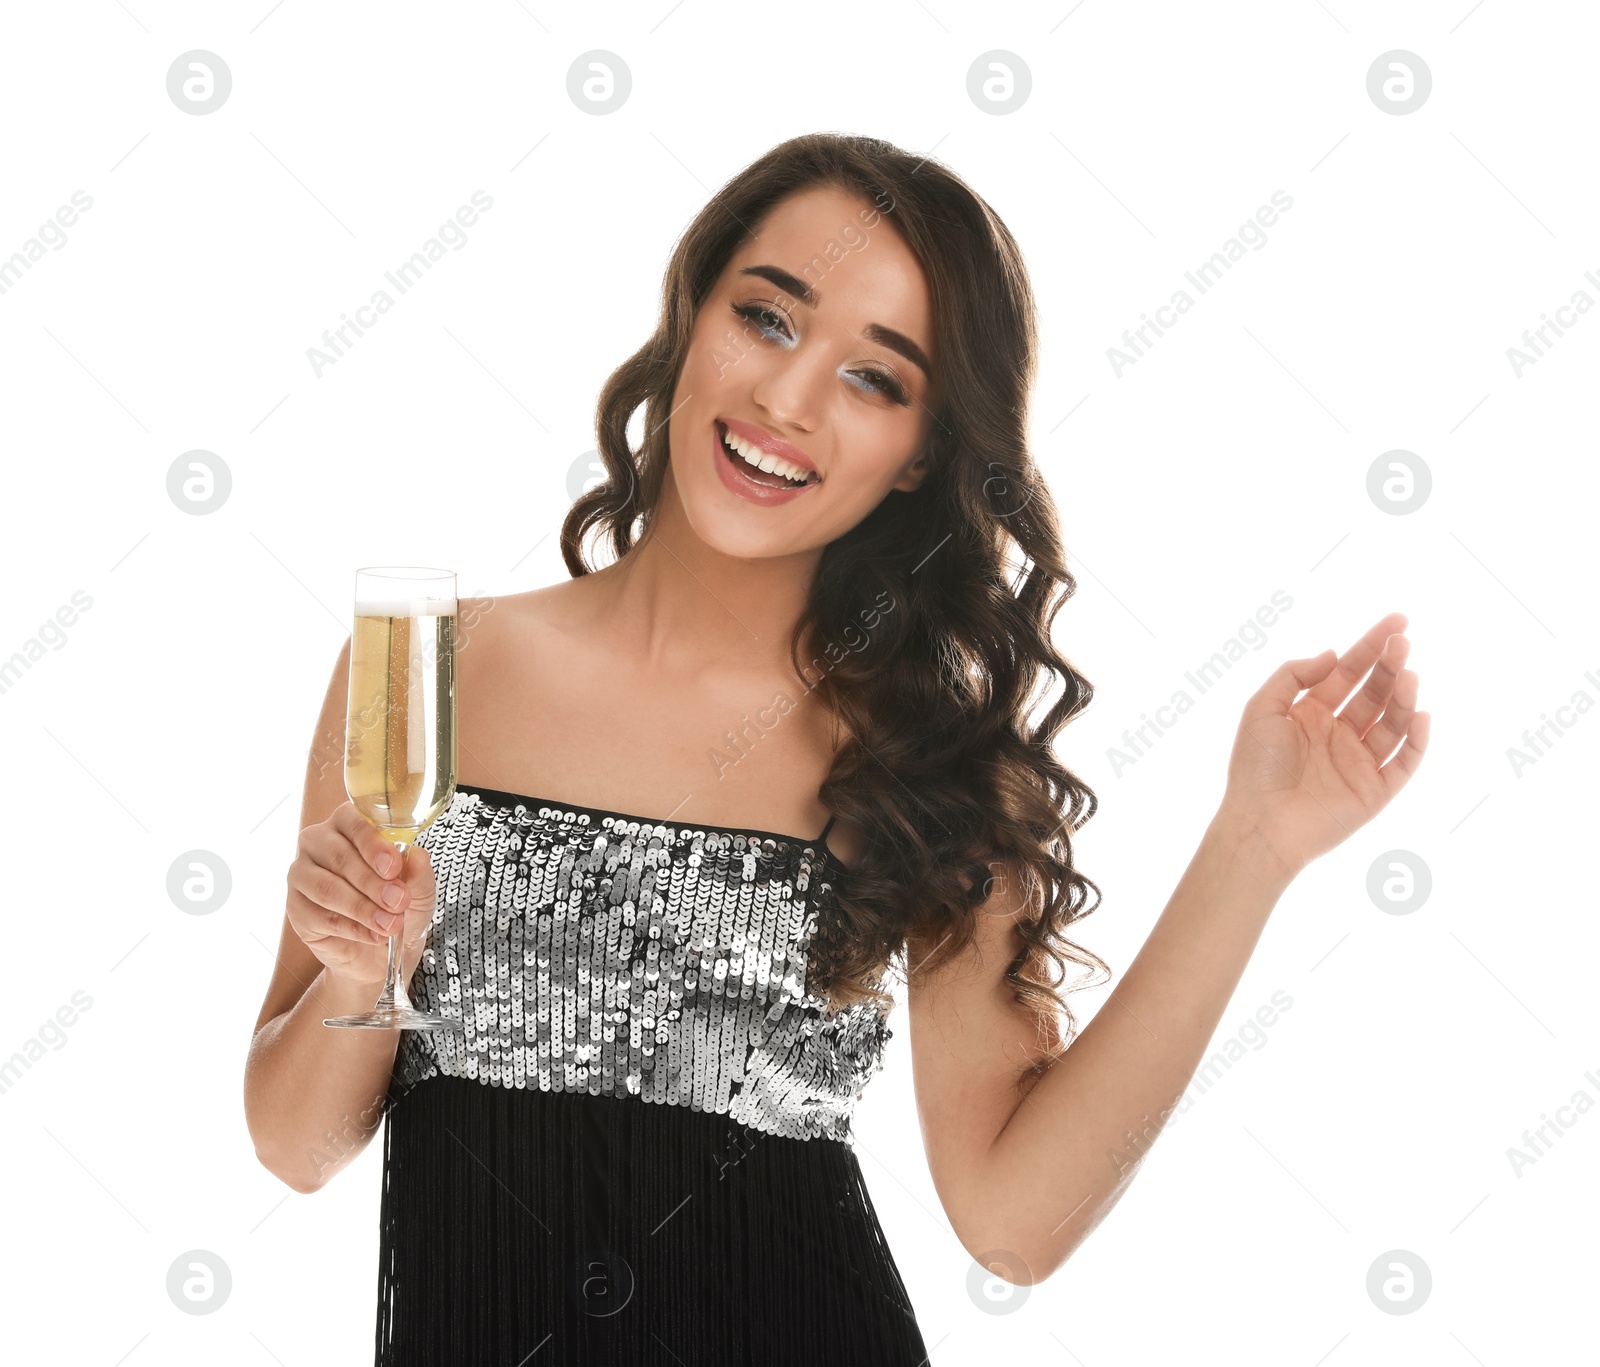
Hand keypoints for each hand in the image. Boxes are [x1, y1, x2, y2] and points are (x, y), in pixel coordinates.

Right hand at [285, 802, 438, 989]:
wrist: (379, 951)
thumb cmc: (395, 906)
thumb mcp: (418, 889)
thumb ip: (418, 872)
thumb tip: (418, 857)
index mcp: (349, 824)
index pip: (354, 823)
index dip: (373, 844)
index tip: (393, 867)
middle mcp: (319, 843)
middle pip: (339, 857)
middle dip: (372, 882)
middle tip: (398, 901)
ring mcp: (302, 875)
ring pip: (327, 888)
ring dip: (363, 908)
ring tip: (390, 924)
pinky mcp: (295, 908)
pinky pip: (321, 917)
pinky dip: (352, 928)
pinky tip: (373, 935)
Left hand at [1217, 612, 1430, 880]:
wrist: (1259, 824)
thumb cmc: (1253, 767)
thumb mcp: (1262, 708)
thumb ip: (1294, 675)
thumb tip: (1334, 654)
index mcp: (1311, 713)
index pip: (1349, 671)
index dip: (1371, 645)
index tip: (1397, 621)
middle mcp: (1338, 733)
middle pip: (1374, 692)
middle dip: (1389, 666)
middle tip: (1402, 643)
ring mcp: (1359, 762)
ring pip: (1392, 722)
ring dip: (1403, 697)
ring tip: (1408, 676)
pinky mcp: (1375, 791)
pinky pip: (1404, 762)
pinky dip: (1416, 740)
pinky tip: (1419, 715)